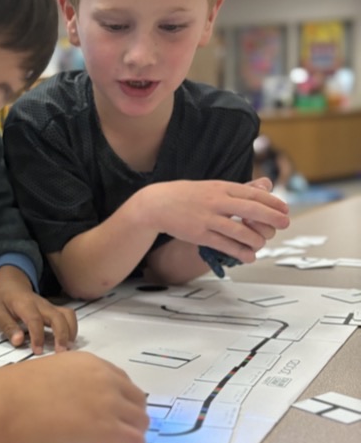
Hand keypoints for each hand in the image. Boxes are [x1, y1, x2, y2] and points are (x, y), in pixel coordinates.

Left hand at [0, 265, 76, 352]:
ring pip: (67, 315)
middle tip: (60, 352)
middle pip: (57, 317)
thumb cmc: (4, 301)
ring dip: (70, 332)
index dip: (38, 336)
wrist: (12, 286)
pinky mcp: (55, 310)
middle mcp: (41, 304)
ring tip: (67, 348)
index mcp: (24, 304)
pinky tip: (68, 341)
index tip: (38, 351)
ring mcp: (50, 306)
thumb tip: (18, 341)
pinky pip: (69, 316)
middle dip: (61, 335)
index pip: (35, 319)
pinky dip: (72, 329)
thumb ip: (8, 327)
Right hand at [0, 351, 147, 442]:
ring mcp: (110, 403)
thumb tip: (73, 406)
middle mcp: (105, 378)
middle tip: (104, 433)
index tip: (99, 416)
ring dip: (128, 435)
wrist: (3, 405)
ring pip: (141, 422)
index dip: (115, 402)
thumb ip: (71, 385)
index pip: (121, 382)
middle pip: (137, 401)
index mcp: (89, 363)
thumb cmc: (12, 393)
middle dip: (126, 419)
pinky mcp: (109, 429)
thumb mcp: (50, 376)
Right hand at [149, 179, 289, 261]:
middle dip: (272, 218)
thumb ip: (238, 189)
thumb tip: (266, 186)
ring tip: (262, 243)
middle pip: (251, 210)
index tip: (284, 209)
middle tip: (285, 224)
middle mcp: (216, 201)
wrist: (157, 204)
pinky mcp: (200, 234)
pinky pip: (225, 245)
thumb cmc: (186, 195)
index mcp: (221, 187)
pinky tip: (249, 256)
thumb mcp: (212, 186)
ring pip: (240, 231)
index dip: (272, 202)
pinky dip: (240, 252)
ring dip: (256, 239)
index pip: (253, 194)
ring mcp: (208, 218)